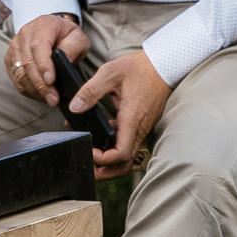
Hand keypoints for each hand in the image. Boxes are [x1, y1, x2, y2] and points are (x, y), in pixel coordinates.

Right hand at [5, 12, 86, 106]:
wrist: (53, 30)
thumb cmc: (67, 36)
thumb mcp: (78, 38)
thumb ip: (72, 47)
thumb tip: (64, 61)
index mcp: (43, 25)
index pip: (39, 46)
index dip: (43, 65)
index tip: (51, 81)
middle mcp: (25, 33)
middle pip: (28, 63)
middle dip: (40, 84)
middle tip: (53, 99)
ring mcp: (15, 45)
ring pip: (19, 73)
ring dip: (34, 90)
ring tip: (49, 100)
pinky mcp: (10, 57)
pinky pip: (15, 78)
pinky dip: (27, 90)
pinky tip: (40, 96)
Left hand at [68, 50, 168, 178]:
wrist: (161, 65)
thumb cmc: (138, 68)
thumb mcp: (110, 73)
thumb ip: (91, 90)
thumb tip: (75, 108)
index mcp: (131, 119)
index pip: (121, 154)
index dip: (103, 160)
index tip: (89, 151)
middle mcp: (138, 128)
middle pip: (124, 164)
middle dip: (105, 171)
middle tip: (86, 167)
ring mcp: (141, 128)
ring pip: (127, 156)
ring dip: (109, 163)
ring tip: (89, 157)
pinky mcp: (140, 125)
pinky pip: (128, 144)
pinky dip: (113, 148)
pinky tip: (98, 138)